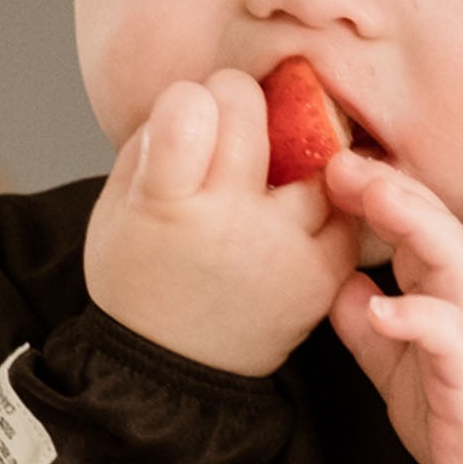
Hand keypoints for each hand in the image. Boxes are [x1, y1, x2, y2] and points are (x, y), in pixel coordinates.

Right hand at [88, 72, 362, 377]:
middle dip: (242, 102)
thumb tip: (201, 93)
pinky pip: (346, 207)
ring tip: (275, 163)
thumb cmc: (142, 279)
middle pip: (254, 114)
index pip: (193, 106)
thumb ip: (153, 142)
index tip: (195, 111)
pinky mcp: (323, 273)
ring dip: (295, 146)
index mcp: (167, 203)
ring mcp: (284, 248)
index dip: (196, 95)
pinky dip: (330, 194)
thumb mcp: (116, 206)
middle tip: (237, 122)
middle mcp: (230, 222)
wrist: (175, 370)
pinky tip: (302, 200)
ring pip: (311, 153)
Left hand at [322, 152, 462, 463]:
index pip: (419, 231)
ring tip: (373, 197)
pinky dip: (418, 317)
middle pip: (440, 229)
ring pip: (457, 266)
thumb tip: (339, 285)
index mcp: (451, 300)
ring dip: (416, 226)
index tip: (331, 169)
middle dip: (394, 188)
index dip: (380, 196)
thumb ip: (372, 330)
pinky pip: (452, 339)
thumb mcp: (403, 372)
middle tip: (343, 161)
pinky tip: (381, 306)